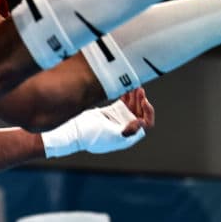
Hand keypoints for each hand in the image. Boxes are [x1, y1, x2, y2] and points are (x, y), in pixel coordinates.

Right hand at [40, 88, 154, 157]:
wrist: (72, 131)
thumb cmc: (89, 136)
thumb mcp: (109, 134)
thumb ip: (127, 131)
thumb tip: (142, 123)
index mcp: (127, 136)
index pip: (146, 124)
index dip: (148, 113)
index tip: (144, 102)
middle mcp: (125, 127)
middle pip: (140, 112)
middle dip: (141, 100)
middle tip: (138, 90)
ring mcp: (118, 119)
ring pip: (132, 106)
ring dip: (134, 96)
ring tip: (133, 85)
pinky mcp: (110, 112)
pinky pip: (123, 102)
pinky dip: (126, 94)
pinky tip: (126, 87)